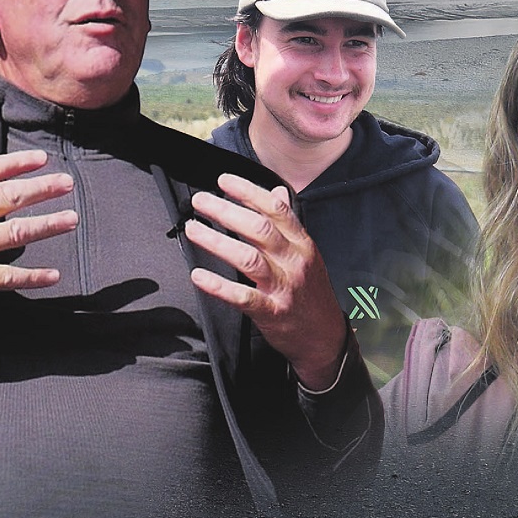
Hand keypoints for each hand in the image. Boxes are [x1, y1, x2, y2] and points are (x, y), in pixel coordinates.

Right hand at [0, 141, 77, 316]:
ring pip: (13, 233)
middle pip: (8, 197)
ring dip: (47, 226)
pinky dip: (32, 277)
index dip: (17, 162)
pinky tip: (53, 275)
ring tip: (71, 219)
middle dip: (43, 188)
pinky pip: (4, 277)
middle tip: (67, 184)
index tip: (42, 159)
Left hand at [186, 174, 346, 390]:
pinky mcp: (271, 312)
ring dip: (217, 241)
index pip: (276, 209)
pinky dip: (219, 286)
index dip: (249, 192)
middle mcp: (294, 261)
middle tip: (200, 200)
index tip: (224, 180)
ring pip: (249, 258)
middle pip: (260, 228)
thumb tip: (277, 192)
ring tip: (193, 229)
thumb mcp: (308, 253)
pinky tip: (198, 275)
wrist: (324, 338)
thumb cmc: (311, 292)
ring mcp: (284, 287)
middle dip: (227, 211)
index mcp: (303, 244)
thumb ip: (290, 224)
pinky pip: (243, 297)